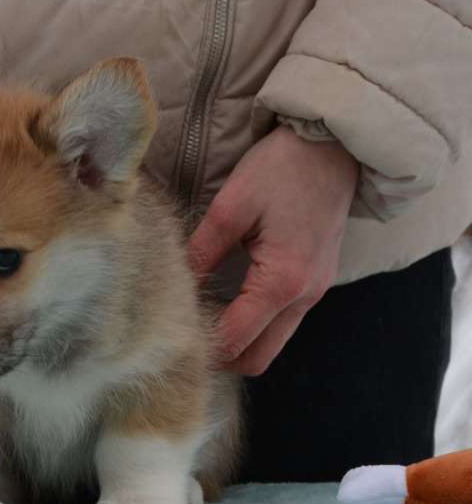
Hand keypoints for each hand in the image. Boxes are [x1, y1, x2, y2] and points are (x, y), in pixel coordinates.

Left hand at [188, 125, 358, 375]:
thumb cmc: (283, 169)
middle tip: (182, 340)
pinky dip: (256, 326)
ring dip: (239, 343)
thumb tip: (175, 286)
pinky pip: (283, 322)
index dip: (201, 347)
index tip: (169, 341)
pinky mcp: (317, 282)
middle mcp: (304, 297)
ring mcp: (315, 292)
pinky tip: (227, 306)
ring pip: (272, 343)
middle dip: (221, 357)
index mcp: (281, 281)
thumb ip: (202, 252)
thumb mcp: (231, 207)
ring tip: (200, 323)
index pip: (236, 340)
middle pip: (258, 358)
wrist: (335, 145)